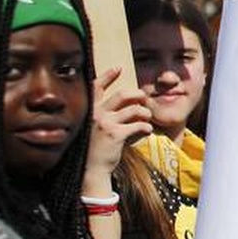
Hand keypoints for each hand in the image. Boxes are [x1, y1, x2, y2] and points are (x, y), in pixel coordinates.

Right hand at [85, 68, 152, 182]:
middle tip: (144, 98)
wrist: (91, 170)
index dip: (107, 76)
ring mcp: (105, 122)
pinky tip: (147, 131)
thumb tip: (133, 106)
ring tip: (148, 118)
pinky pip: (138, 124)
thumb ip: (109, 116)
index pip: (96, 86)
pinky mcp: (115, 134)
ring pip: (133, 109)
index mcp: (89, 110)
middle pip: (122, 95)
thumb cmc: (96, 150)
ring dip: (145, 113)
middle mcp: (95, 113)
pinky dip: (146, 127)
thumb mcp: (97, 129)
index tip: (118, 68)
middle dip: (137, 94)